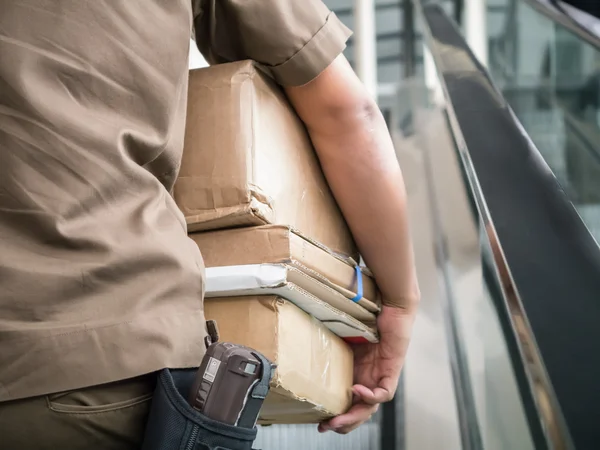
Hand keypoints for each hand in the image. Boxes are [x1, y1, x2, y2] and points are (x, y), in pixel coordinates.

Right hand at [318, 305, 415, 433]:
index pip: (347, 401)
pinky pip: (383, 393)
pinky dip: (370, 396)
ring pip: (370, 407)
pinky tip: (356, 390)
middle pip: (358, 411)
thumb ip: (326, 341)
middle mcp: (368, 378)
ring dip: (354, 416)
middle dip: (343, 422)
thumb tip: (296, 335)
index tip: (319, 420)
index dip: (335, 414)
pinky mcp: (392, 370)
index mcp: (356, 372)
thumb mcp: (341, 334)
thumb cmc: (366, 314)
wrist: (391, 305)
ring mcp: (381, 376)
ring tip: (337, 420)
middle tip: (325, 426)